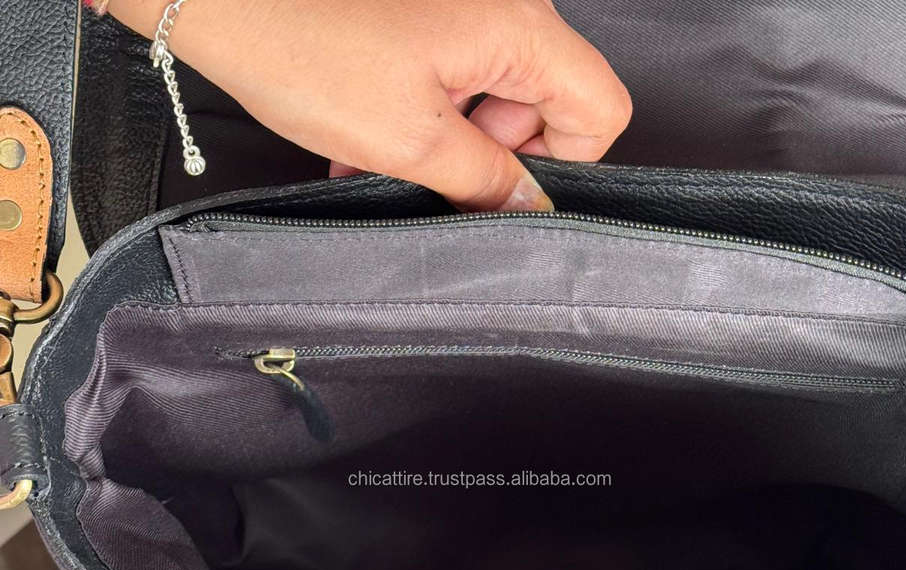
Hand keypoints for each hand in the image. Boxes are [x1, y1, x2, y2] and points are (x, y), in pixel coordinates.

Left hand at [108, 0, 631, 210]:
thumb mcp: (410, 140)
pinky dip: (423, 120)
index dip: (563, 165)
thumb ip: (486, 180)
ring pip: (491, 102)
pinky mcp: (429, 18)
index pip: (598, 109)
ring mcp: (465, 11)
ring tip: (385, 163)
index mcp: (518, 26)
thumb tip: (533, 208)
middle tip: (433, 177)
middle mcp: (504, 7)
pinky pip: (453, 82)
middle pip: (543, 108)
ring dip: (446, 146)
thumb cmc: (304, 45)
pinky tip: (372, 145)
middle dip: (491, 157)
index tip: (507, 193)